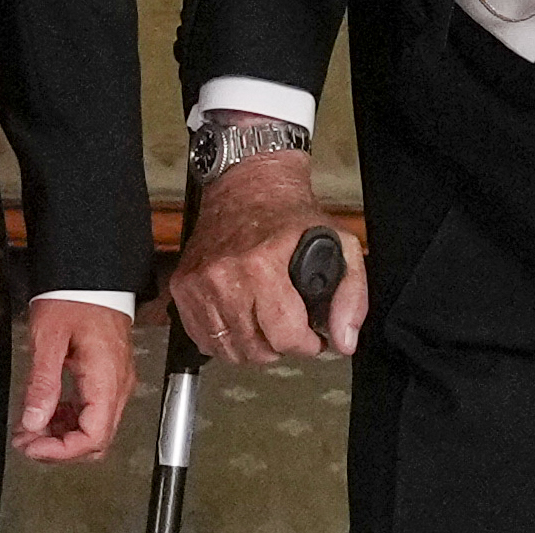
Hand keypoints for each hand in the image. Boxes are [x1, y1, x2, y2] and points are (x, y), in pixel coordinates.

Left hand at [12, 298, 134, 462]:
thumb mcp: (49, 338)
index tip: (29, 446)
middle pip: (96, 439)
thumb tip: (33, 423)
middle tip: (25, 439)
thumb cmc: (72, 296)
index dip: (60, 451)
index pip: (92, 437)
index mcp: (106, 380)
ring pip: (95, 427)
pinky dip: (69, 417)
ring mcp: (116, 380)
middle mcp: (118, 386)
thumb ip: (42, 383)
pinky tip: (46, 408)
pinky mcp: (109, 374)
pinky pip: (94, 409)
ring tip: (28, 426)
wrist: (91, 271)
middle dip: (59, 447)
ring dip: (62, 434)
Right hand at [167, 138, 365, 363]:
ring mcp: (198, 283)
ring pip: (228, 350)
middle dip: (281, 345)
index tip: (312, 336)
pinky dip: (225, 340)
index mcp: (262, 264)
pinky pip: (203, 339)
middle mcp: (224, 275)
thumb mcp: (339, 241)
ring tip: (266, 324)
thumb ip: (351, 293)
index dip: (307, 344)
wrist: (245, 184)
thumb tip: (344, 339)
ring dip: (253, 347)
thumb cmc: (287, 213)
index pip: (284, 336)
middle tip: (289, 326)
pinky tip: (242, 322)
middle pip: (256, 348)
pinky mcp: (183, 287)